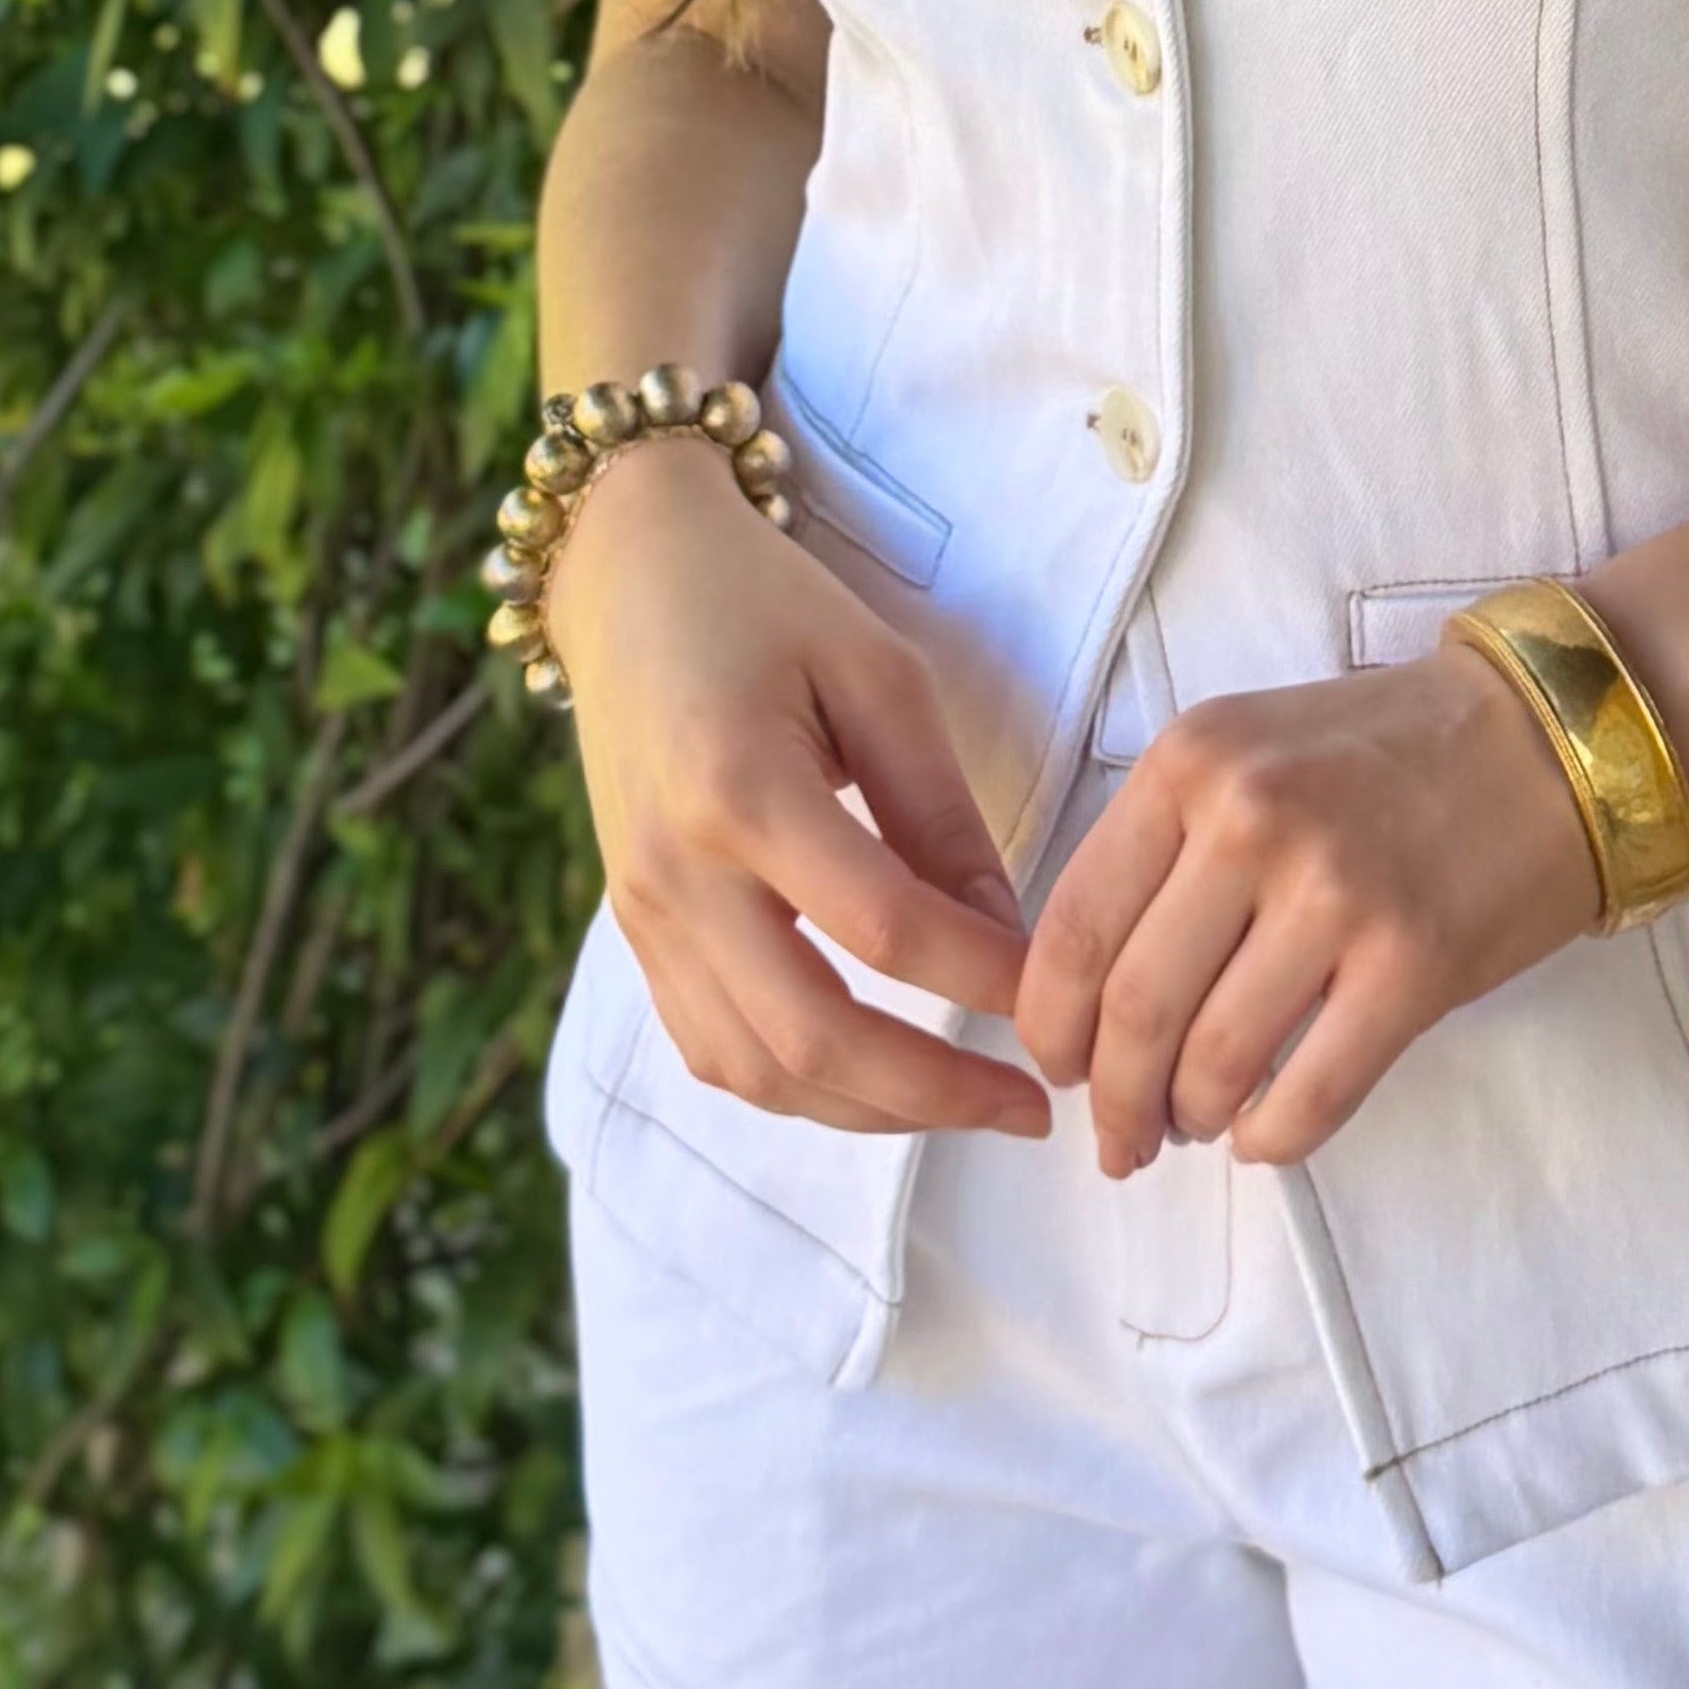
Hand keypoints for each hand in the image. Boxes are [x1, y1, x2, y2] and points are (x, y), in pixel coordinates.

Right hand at [554, 432, 1047, 1140]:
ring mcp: (644, 914)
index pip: (883, 927)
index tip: (1061, 1003)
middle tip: (1033, 1108)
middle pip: (808, 1035)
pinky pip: (714, 1049)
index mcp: (740, 788)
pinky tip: (875, 1078)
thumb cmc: (766, 605)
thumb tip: (1006, 933)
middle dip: (932, 1092)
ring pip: (754, 1068)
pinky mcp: (636, 932)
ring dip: (868, 1110)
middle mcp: (677, 873)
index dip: (982, 979)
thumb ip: (938, 809)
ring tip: (966, 1104)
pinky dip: (799, 1084)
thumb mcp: (878, 672)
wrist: (627, 578)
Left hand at [1015, 647, 1603, 1175]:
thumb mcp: (1248, 751)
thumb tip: (1092, 996)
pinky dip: (1271, 1138)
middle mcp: (1250, 822)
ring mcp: (1335, 893)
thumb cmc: (1384, 751)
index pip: (1077, 925)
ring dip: (1189, 1119)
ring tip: (1197, 1125)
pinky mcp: (1412, 962)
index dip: (1051, 1023)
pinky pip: (1311, 1093)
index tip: (1059, 1066)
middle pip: (1135, 1009)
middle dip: (1113, 1099)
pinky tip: (1264, 1135)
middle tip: (1120, 1137)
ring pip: (1214, 1062)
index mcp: (1190, 764)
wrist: (1545, 734)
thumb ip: (1165, 848)